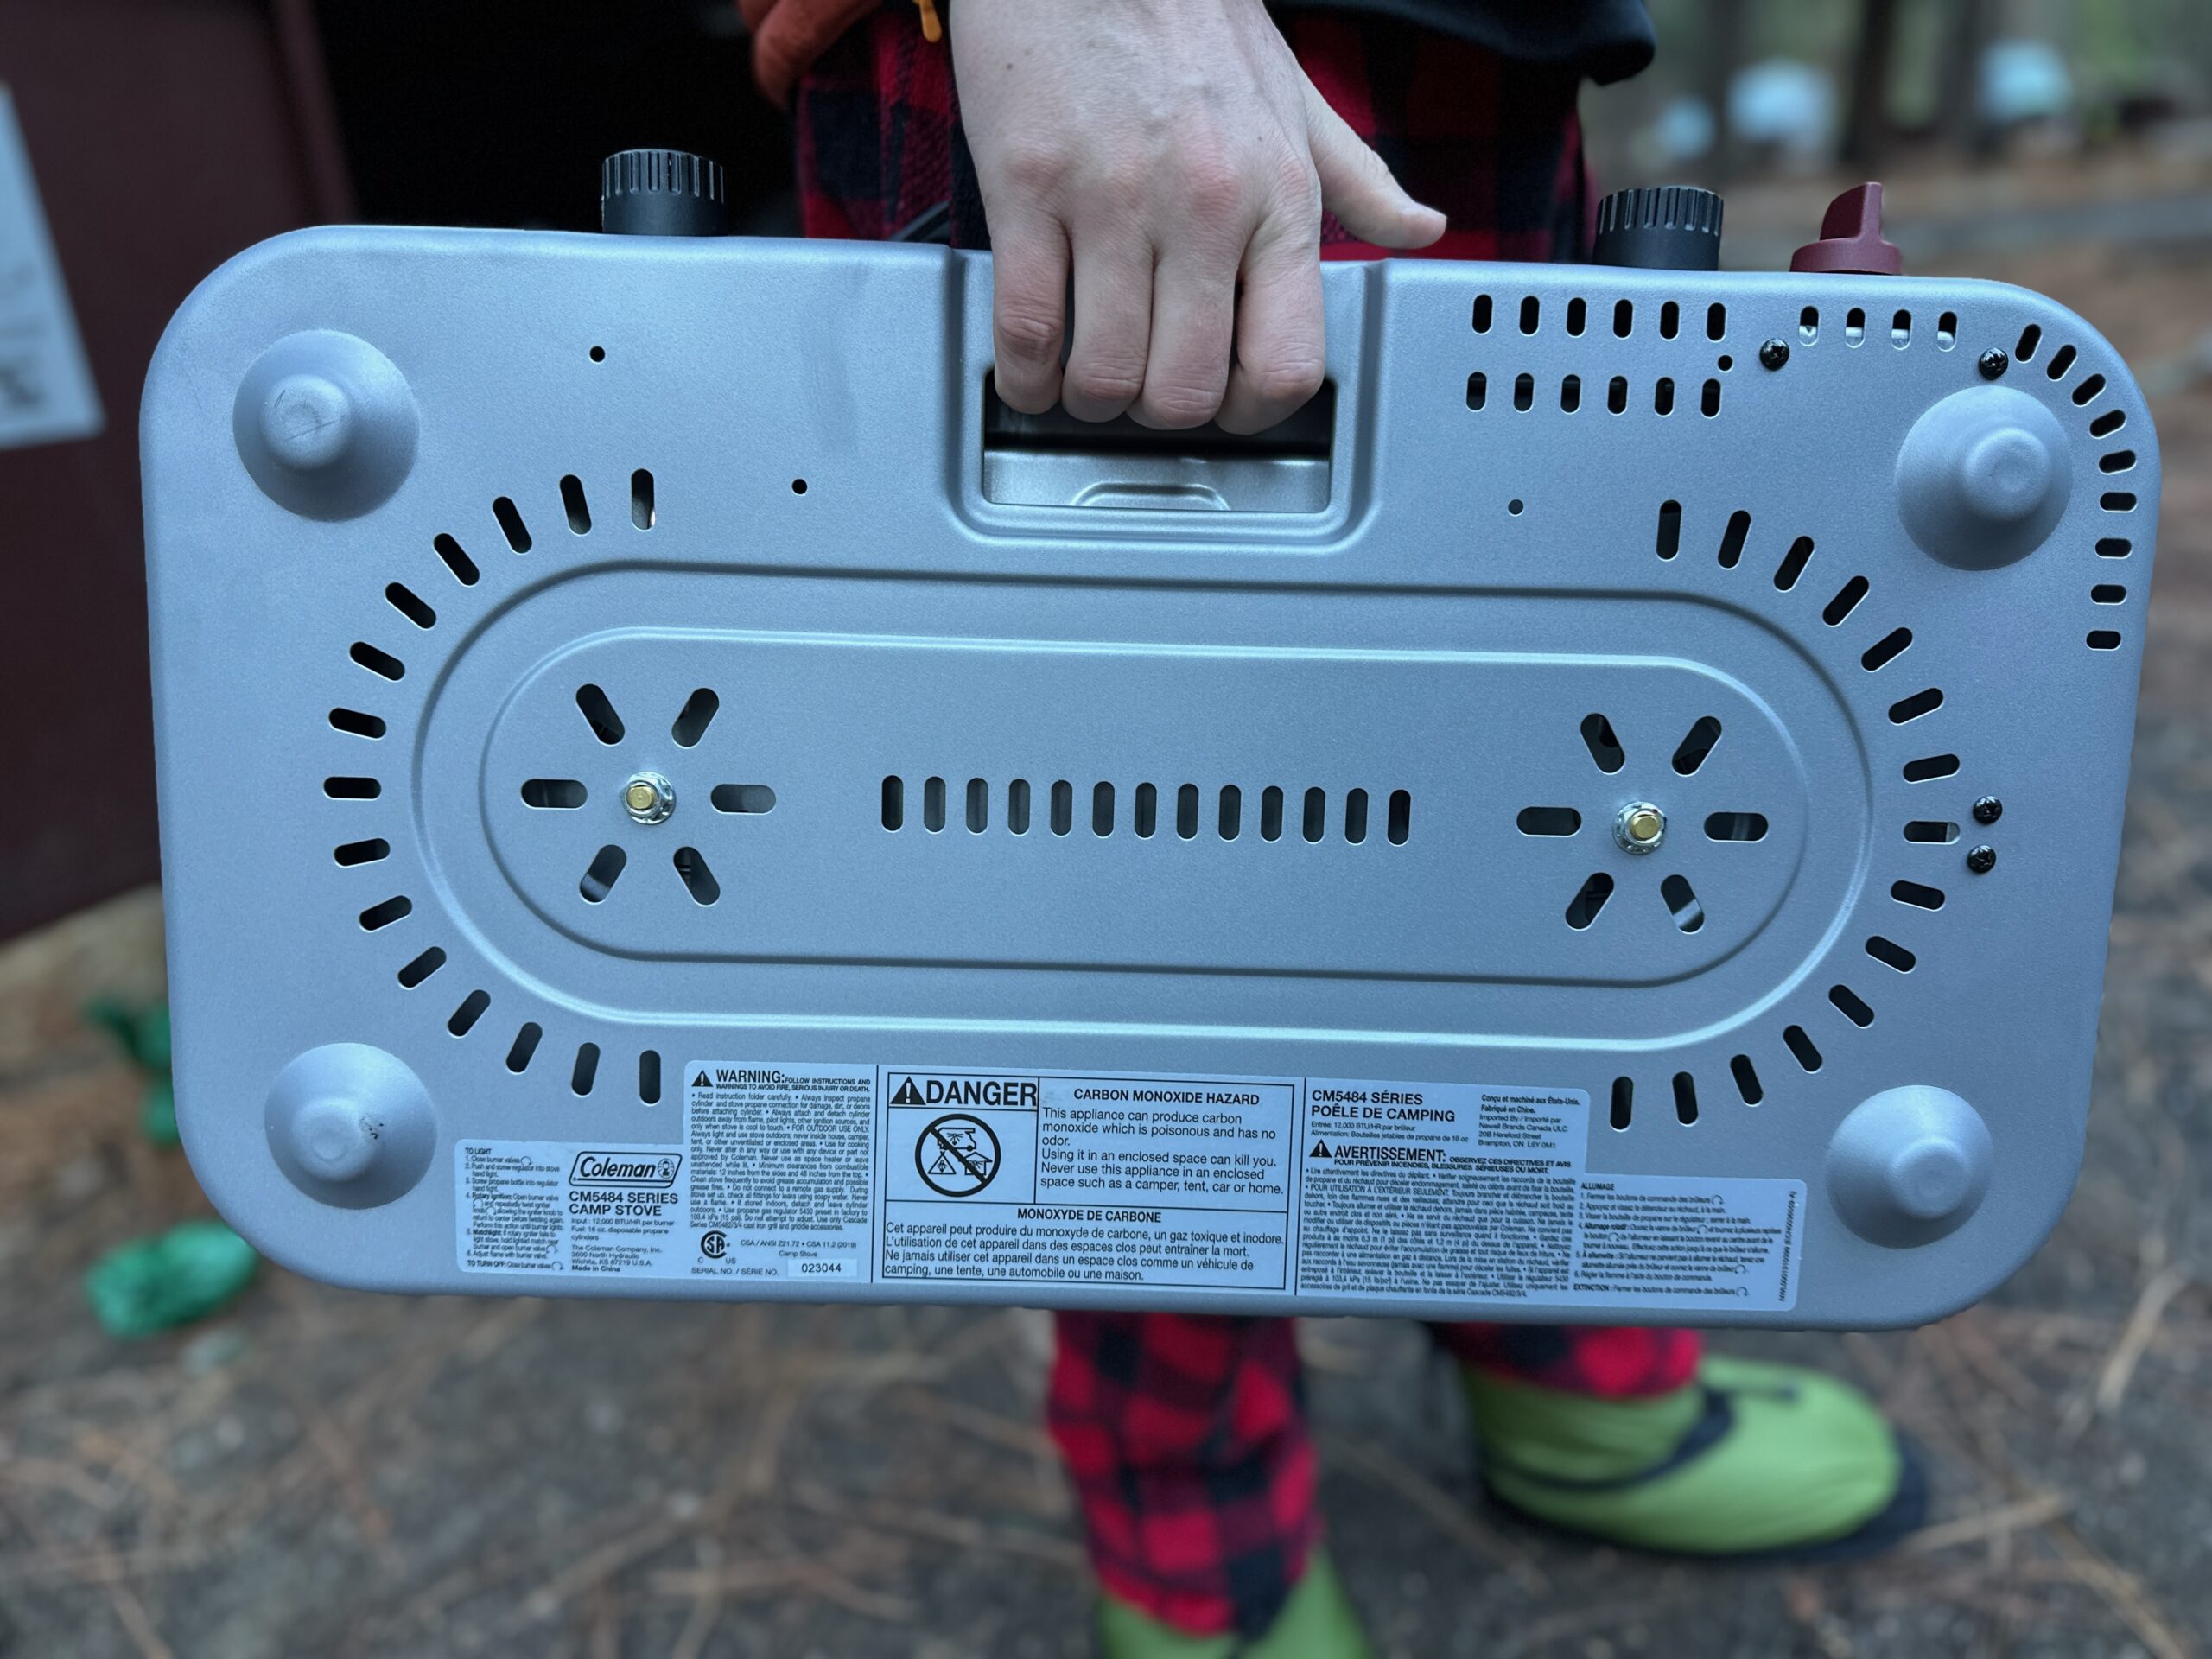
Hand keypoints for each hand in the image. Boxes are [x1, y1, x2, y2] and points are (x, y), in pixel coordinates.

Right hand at [950, 0, 1444, 432]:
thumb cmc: (1188, 12)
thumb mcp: (1294, 97)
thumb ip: (1357, 181)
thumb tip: (1419, 230)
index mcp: (1279, 197)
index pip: (1286, 363)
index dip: (1248, 411)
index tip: (1220, 402)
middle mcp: (1205, 206)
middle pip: (1184, 390)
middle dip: (1156, 412)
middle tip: (1140, 388)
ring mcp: (1114, 200)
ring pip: (1102, 374)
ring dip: (1086, 398)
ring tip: (1080, 377)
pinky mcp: (1029, 187)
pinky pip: (1026, 328)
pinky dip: (1021, 374)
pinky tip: (1026, 367)